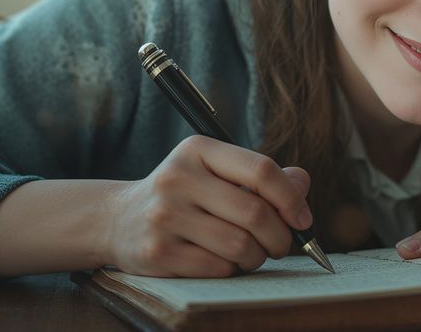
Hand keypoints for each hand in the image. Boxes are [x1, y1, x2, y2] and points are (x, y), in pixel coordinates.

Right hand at [102, 135, 312, 276]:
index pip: (261, 170)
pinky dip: (232, 270)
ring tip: (252, 253)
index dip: (291, 198)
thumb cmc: (184, 195)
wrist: (118, 220)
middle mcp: (178, 178)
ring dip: (258, 256)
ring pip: (240, 245)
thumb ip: (261, 175)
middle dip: (280, 236)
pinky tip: (224, 261)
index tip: (303, 219)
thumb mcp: (216, 172)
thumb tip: (302, 183)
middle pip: (255, 213)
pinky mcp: (157, 252)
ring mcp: (165, 216)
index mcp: (198, 150)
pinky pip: (218, 268)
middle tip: (281, 245)